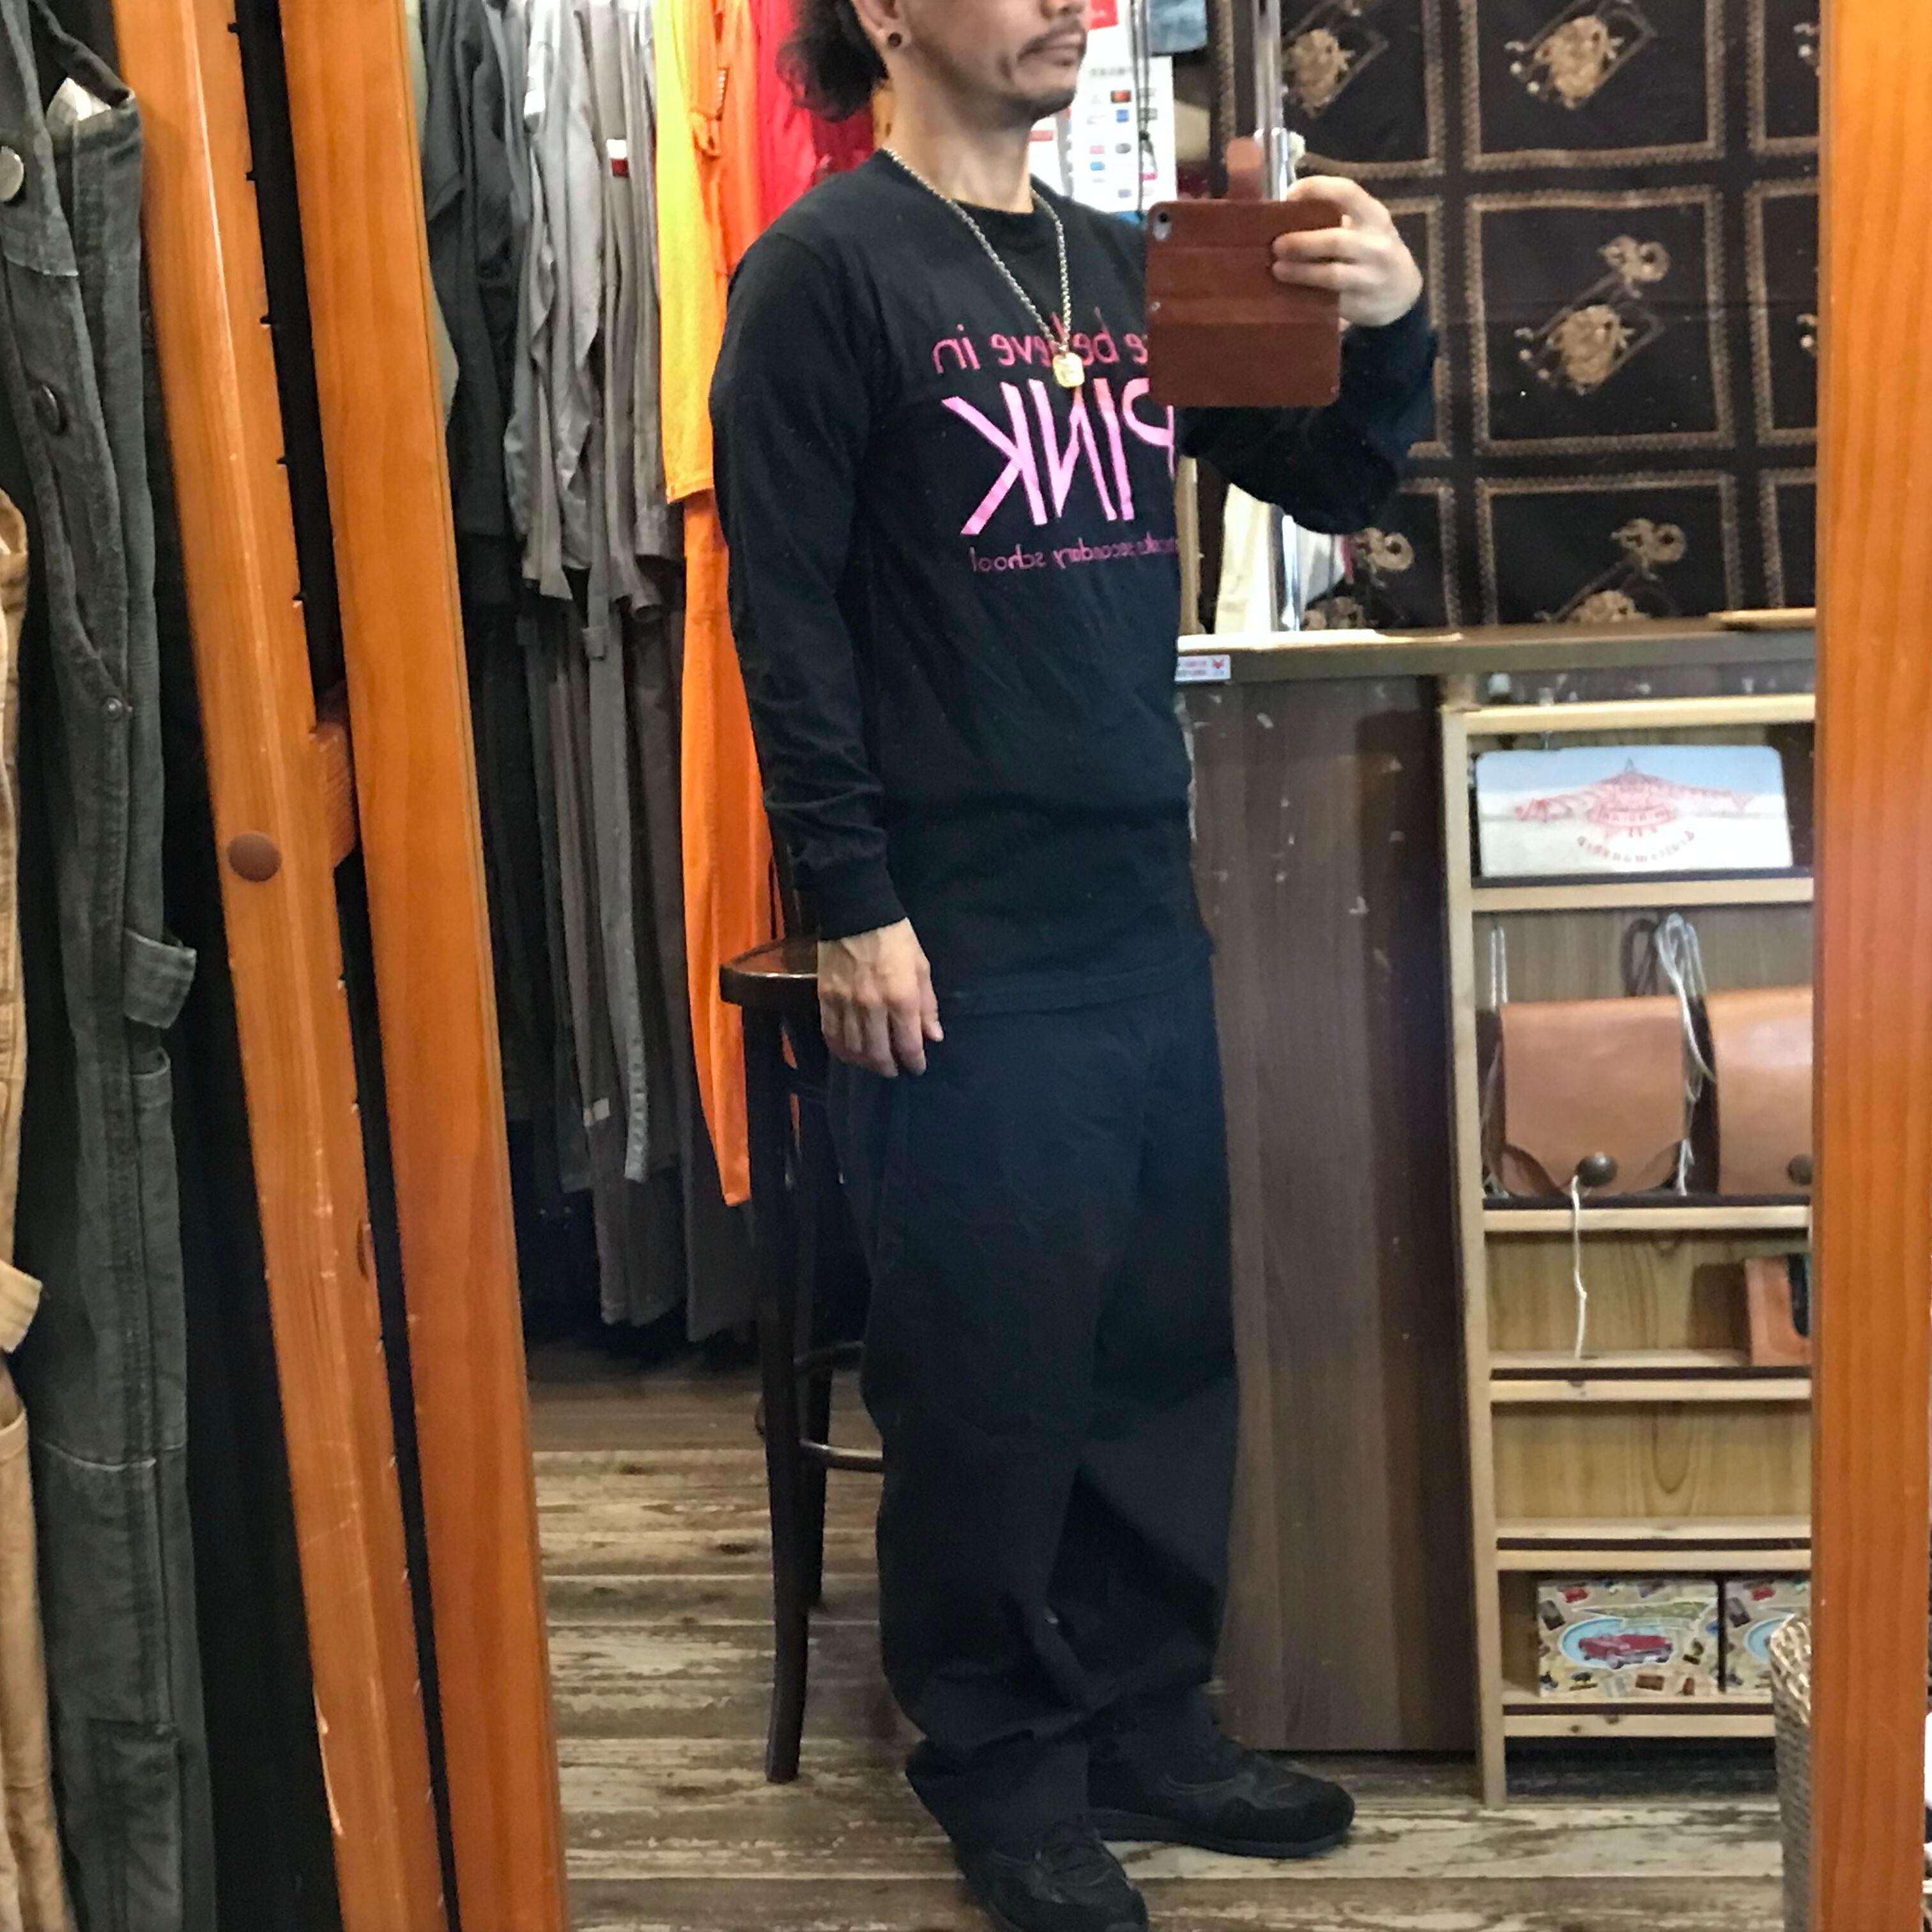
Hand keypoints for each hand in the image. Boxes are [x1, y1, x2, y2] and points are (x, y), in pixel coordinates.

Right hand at [818, 921, 942, 1077]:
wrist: (856, 913)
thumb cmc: (896, 938)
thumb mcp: (921, 967)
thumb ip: (927, 1005)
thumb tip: (933, 1037)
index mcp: (901, 998)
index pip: (908, 1044)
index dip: (914, 1062)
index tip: (917, 1068)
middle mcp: (873, 1007)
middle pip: (878, 1053)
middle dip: (888, 1068)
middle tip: (893, 1070)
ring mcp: (846, 1004)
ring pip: (854, 1049)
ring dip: (865, 1063)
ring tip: (873, 1064)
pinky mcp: (825, 998)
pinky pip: (831, 1034)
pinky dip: (840, 1050)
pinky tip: (848, 1054)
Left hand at [1269, 176, 1423, 329]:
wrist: (1403, 290)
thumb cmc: (1372, 249)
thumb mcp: (1365, 225)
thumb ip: (1334, 216)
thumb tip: (1284, 212)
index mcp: (1374, 216)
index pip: (1347, 193)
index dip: (1317, 189)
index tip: (1290, 194)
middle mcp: (1376, 245)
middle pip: (1336, 241)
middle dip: (1303, 242)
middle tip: (1276, 245)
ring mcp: (1371, 278)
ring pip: (1333, 275)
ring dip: (1301, 272)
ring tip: (1278, 269)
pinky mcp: (1360, 305)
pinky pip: (1329, 301)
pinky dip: (1306, 295)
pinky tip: (1288, 292)